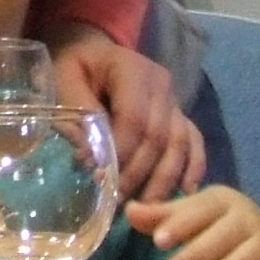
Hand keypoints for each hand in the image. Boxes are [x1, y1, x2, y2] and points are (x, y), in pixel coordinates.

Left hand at [43, 24, 203, 200]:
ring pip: (179, 144)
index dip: (122, 152)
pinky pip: (194, 142)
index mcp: (132, 70)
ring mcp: (175, 101)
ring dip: (164, 179)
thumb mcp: (65, 81)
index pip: (134, 118)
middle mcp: (162, 85)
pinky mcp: (180, 116)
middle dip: (139, 173)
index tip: (102, 179)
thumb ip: (78, 115)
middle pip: (159, 136)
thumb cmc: (76, 67)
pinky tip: (186, 191)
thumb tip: (90, 159)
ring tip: (148, 208)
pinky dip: (193, 167)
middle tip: (120, 202)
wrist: (93, 51)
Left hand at [129, 185, 259, 259]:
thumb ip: (159, 217)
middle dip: (196, 254)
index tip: (158, 240)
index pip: (201, 210)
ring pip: (243, 259)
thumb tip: (129, 210)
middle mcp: (247, 218)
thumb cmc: (213, 227)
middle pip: (222, 236)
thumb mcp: (188, 217)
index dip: (180, 225)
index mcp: (222, 200)